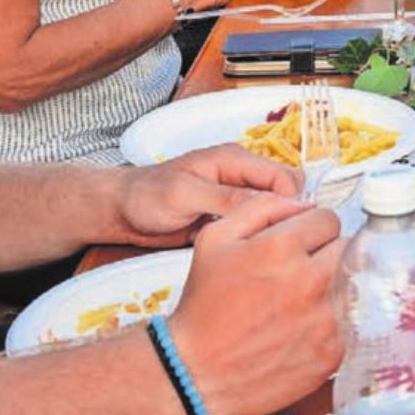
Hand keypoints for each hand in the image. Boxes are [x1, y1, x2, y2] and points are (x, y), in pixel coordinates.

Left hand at [116, 144, 300, 245]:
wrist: (123, 213)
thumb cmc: (147, 196)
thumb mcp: (185, 194)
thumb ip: (226, 197)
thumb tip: (269, 204)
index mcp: (234, 160)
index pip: (282, 177)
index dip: (291, 202)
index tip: (288, 230)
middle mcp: (241, 176)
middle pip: (285, 193)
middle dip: (288, 217)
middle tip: (278, 245)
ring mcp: (236, 198)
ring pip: (274, 212)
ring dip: (274, 229)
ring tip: (268, 253)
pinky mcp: (229, 218)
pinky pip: (257, 226)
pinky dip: (260, 238)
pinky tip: (254, 255)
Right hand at [171, 195, 346, 414]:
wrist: (197, 372)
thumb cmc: (204, 309)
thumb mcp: (215, 240)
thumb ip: (261, 207)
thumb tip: (302, 203)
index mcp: (281, 248)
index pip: (328, 219)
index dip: (313, 229)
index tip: (302, 243)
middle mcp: (308, 281)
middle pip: (347, 247)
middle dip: (328, 253)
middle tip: (304, 269)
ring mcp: (324, 319)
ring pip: (355, 283)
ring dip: (336, 285)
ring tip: (307, 298)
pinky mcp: (332, 351)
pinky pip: (353, 319)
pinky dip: (337, 319)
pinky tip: (309, 324)